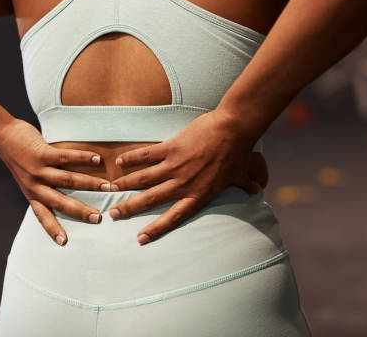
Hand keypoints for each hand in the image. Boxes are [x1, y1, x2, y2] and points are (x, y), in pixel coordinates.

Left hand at [0, 118, 110, 245]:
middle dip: (80, 211)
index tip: (64, 242)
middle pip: (60, 203)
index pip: (42, 216)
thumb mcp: (26, 177)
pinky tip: (97, 160)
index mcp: (31, 194)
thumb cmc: (18, 156)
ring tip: (107, 187)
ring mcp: (38, 170)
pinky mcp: (41, 154)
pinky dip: (83, 158)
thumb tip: (67, 192)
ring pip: (68, 181)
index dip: (53, 229)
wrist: (2, 135)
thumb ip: (42, 186)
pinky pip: (66, 158)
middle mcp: (34, 185)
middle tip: (98, 218)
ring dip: (89, 184)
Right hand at [107, 110, 267, 244]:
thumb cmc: (238, 152)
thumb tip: (256, 191)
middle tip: (113, 215)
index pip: (173, 217)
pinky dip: (133, 159)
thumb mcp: (241, 174)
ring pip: (144, 179)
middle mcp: (183, 183)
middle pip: (150, 199)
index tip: (140, 238)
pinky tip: (120, 162)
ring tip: (110, 190)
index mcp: (198, 194)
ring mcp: (175, 165)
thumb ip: (245, 186)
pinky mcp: (171, 147)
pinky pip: (147, 155)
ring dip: (125, 185)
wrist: (233, 128)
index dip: (156, 229)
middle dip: (129, 208)